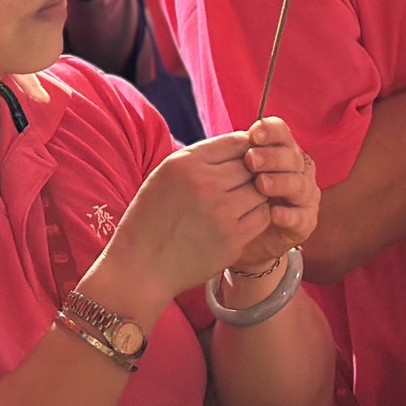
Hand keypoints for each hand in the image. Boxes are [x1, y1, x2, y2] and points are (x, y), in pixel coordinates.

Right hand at [79, 133, 271, 321]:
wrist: (143, 264)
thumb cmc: (152, 216)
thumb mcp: (166, 173)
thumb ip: (201, 158)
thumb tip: (241, 144)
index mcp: (186, 163)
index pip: (236, 141)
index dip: (246, 148)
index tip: (243, 158)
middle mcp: (206, 184)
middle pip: (253, 165)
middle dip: (252, 171)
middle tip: (242, 182)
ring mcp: (222, 213)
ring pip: (262, 190)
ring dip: (256, 193)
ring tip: (241, 201)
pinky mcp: (233, 239)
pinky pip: (262, 216)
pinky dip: (257, 214)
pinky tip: (241, 218)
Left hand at [230, 117, 318, 272]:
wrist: (243, 235)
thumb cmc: (236, 193)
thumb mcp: (233, 170)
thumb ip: (238, 153)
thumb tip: (235, 137)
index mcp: (282, 149)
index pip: (281, 132)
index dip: (270, 131)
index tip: (253, 135)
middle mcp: (298, 169)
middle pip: (292, 156)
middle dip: (271, 157)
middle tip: (251, 160)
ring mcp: (304, 195)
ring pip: (298, 184)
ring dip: (280, 182)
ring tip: (261, 184)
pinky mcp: (305, 222)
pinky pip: (301, 217)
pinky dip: (288, 214)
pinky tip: (274, 213)